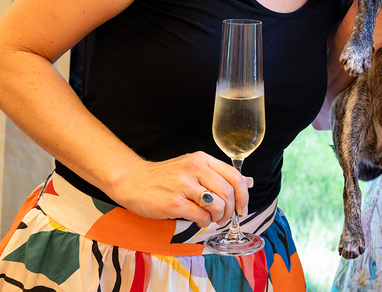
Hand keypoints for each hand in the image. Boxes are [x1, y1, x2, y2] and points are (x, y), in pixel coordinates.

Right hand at [107, 151, 251, 227]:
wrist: (133, 181)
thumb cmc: (164, 177)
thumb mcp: (193, 168)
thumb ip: (218, 175)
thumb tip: (248, 182)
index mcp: (201, 159)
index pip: (234, 176)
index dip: (243, 195)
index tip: (242, 207)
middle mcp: (194, 168)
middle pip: (228, 192)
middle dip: (231, 210)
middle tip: (224, 218)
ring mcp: (184, 185)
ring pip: (217, 205)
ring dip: (218, 217)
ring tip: (211, 219)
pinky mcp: (175, 203)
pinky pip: (201, 216)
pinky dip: (204, 222)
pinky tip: (198, 220)